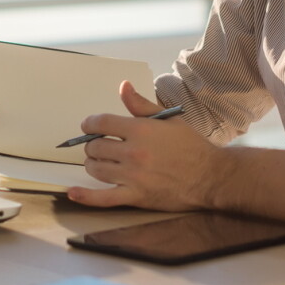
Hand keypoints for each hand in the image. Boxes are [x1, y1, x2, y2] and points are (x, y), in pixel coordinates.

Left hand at [67, 81, 226, 209]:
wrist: (210, 176)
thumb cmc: (191, 147)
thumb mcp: (168, 119)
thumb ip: (141, 104)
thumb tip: (123, 86)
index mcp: (141, 130)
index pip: (101, 123)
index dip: (90, 123)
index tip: (88, 126)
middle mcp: (133, 152)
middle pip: (95, 146)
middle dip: (93, 144)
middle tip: (99, 145)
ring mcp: (133, 176)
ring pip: (96, 168)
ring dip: (92, 163)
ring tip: (98, 161)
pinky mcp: (135, 196)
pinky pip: (103, 198)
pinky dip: (85, 196)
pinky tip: (73, 192)